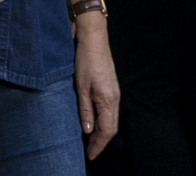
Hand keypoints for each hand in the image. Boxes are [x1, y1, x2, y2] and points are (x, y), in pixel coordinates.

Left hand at [73, 11, 119, 158]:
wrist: (94, 40)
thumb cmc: (86, 61)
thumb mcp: (81, 87)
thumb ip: (85, 110)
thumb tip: (88, 130)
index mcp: (108, 100)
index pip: (106, 130)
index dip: (98, 144)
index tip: (90, 155)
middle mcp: (115, 99)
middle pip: (111, 127)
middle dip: (101, 141)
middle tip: (89, 151)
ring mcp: (115, 93)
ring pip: (111, 120)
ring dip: (102, 132)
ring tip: (90, 140)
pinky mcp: (112, 88)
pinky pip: (110, 111)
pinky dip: (103, 121)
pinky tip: (94, 122)